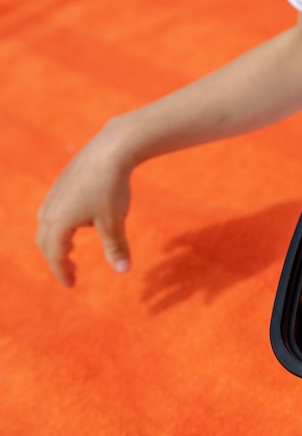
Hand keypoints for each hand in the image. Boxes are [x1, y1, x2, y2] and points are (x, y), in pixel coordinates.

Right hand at [36, 121, 133, 286]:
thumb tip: (123, 271)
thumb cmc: (111, 187)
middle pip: (45, 242)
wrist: (111, 149)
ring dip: (56, 241)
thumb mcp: (115, 221)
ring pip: (47, 224)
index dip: (62, 272)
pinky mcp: (62, 183)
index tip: (71, 286)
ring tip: (71, 250)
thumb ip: (116, 247)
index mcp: (58, 223)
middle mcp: (50, 209)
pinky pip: (54, 210)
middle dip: (56, 259)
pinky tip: (78, 221)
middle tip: (72, 272)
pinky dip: (60, 224)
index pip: (55, 256)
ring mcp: (54, 194)